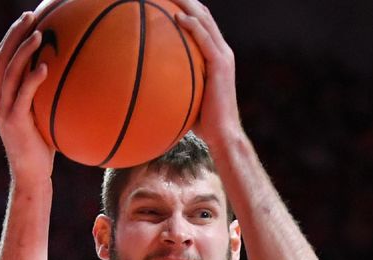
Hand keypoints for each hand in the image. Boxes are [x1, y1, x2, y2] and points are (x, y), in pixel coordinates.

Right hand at [0, 13, 54, 185]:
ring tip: (39, 34)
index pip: (3, 58)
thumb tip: (74, 82)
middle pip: (2, 57)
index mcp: (2, 95)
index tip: (29, 18)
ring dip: (24, 50)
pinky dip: (32, 79)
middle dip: (16, 33)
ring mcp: (3, 109)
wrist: (32, 176)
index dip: (13, 36)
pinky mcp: (13, 121)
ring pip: (9, 71)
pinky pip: (22, 95)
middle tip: (31, 14)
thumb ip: (49, 99)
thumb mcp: (45, 119)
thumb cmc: (43, 150)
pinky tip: (45, 67)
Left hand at [172, 0, 241, 145]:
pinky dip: (192, 25)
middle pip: (203, 15)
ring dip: (187, 4)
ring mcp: (223, 56)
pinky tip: (177, 17)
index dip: (187, 8)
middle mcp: (222, 51)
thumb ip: (175, 85)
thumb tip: (149, 87)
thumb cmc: (203, 122)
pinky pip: (205, 38)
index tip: (167, 1)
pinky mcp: (221, 64)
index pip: (202, 24)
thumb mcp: (187, 97)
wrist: (222, 133)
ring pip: (205, 20)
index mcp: (216, 56)